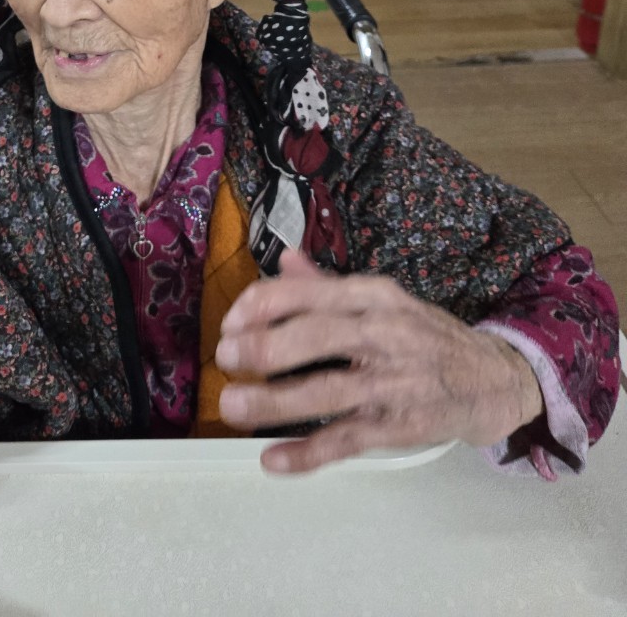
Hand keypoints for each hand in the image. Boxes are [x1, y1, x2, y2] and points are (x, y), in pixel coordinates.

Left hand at [215, 249, 544, 473]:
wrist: (494, 378)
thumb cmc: (424, 336)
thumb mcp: (382, 299)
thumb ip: (328, 285)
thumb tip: (285, 259)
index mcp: (374, 295)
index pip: (311, 292)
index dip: (263, 304)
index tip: (230, 321)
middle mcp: (384, 332)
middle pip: (318, 336)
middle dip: (264, 346)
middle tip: (224, 358)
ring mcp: (393, 381)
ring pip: (327, 391)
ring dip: (275, 400)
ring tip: (233, 405)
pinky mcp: (401, 425)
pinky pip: (348, 440)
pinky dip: (308, 453)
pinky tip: (273, 460)